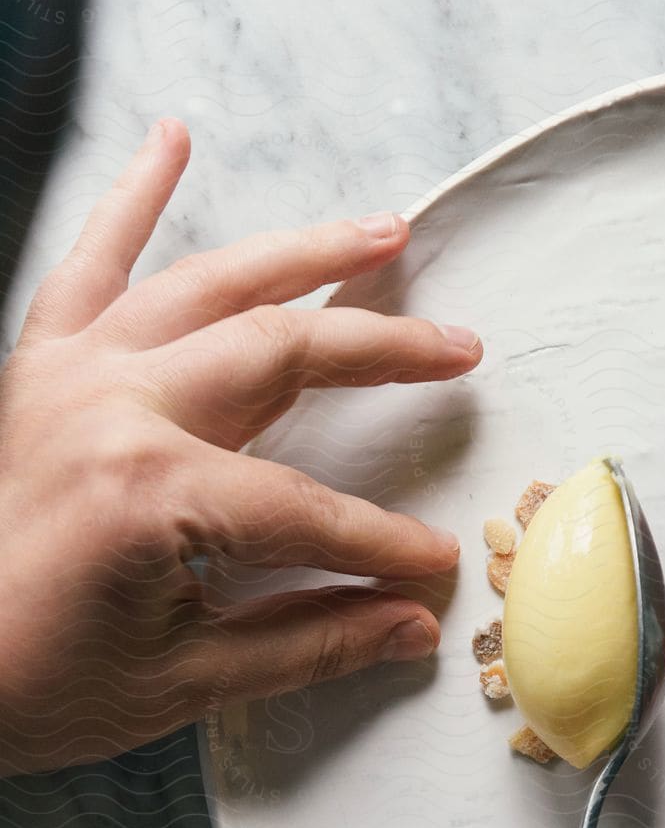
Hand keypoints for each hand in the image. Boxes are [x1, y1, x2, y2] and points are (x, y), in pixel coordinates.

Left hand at [0, 118, 482, 774]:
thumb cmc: (38, 686)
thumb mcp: (188, 683)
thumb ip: (310, 642)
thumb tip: (408, 624)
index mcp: (157, 495)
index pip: (311, 513)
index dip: (384, 546)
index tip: (436, 568)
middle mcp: (118, 409)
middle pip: (281, 354)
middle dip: (382, 348)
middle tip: (460, 348)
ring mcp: (72, 376)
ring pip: (207, 286)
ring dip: (302, 253)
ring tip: (381, 234)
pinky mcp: (38, 370)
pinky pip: (87, 267)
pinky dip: (129, 201)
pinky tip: (172, 142)